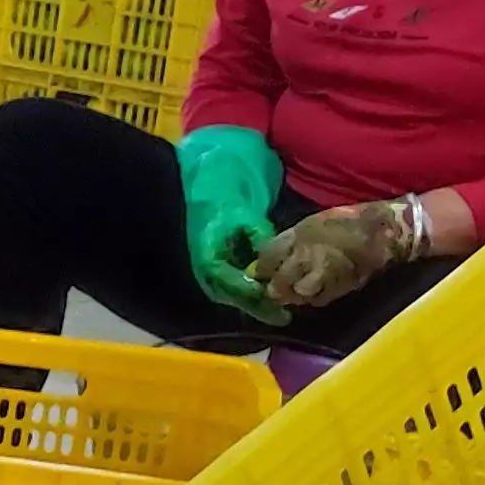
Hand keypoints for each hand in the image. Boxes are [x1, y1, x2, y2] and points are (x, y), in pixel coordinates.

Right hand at [177, 125, 284, 321]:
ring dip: (255, 299)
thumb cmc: (219, 188)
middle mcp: (205, 265)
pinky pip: (232, 278)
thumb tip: (273, 260)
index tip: (283, 311)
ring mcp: (208, 261)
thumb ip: (258, 237)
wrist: (200, 171)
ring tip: (281, 303)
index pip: (237, 288)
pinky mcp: (213, 256)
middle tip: (285, 313)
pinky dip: (250, 286)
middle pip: (234, 296)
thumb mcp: (242, 213)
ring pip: (233, 290)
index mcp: (209, 257)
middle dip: (259, 306)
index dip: (260, 301)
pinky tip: (267, 285)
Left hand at [256, 195, 420, 313]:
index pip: (268, 258)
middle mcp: (308, 257)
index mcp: (298, 237)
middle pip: (280, 282)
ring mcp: (324, 274)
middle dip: (275, 287)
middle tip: (274, 288)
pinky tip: (314, 291)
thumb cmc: (344, 222)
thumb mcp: (310, 224)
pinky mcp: (340, 288)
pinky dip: (313, 298)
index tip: (259, 273)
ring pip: (298, 294)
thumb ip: (288, 242)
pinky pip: (318, 300)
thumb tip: (267, 260)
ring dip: (293, 295)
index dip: (262, 268)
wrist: (382, 231)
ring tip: (294, 291)